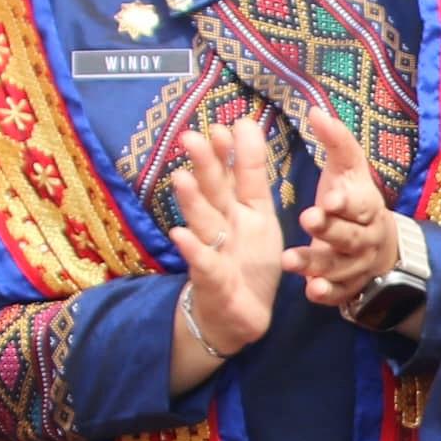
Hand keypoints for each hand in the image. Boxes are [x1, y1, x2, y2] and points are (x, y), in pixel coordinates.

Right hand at [163, 116, 287, 360]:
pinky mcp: (212, 281)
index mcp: (244, 207)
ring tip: (181, 179)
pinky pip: (203, 264)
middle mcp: (225, 223)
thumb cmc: (248, 260)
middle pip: (214, 191)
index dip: (234, 152)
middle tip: (191, 138)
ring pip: (203, 222)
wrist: (237, 315)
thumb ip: (250, 174)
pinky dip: (192, 251)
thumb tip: (245, 125)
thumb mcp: (259, 215)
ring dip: (192, 201)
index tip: (227, 126)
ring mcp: (215, 250)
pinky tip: (180, 235)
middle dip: (204, 165)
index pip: (239, 173)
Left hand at [285, 102, 403, 308]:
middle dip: (330, 229)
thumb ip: (335, 141)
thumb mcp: (349, 169)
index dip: (346, 201)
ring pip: (339, 266)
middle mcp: (365, 236)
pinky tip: (310, 291)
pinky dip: (326, 293)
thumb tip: (314, 110)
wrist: (380, 245)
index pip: (360, 202)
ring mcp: (357, 265)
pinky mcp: (347, 287)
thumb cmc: (354, 199)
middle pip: (349, 235)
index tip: (329, 197)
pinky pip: (339, 294)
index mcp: (367, 205)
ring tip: (289, 260)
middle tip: (308, 219)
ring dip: (316, 263)